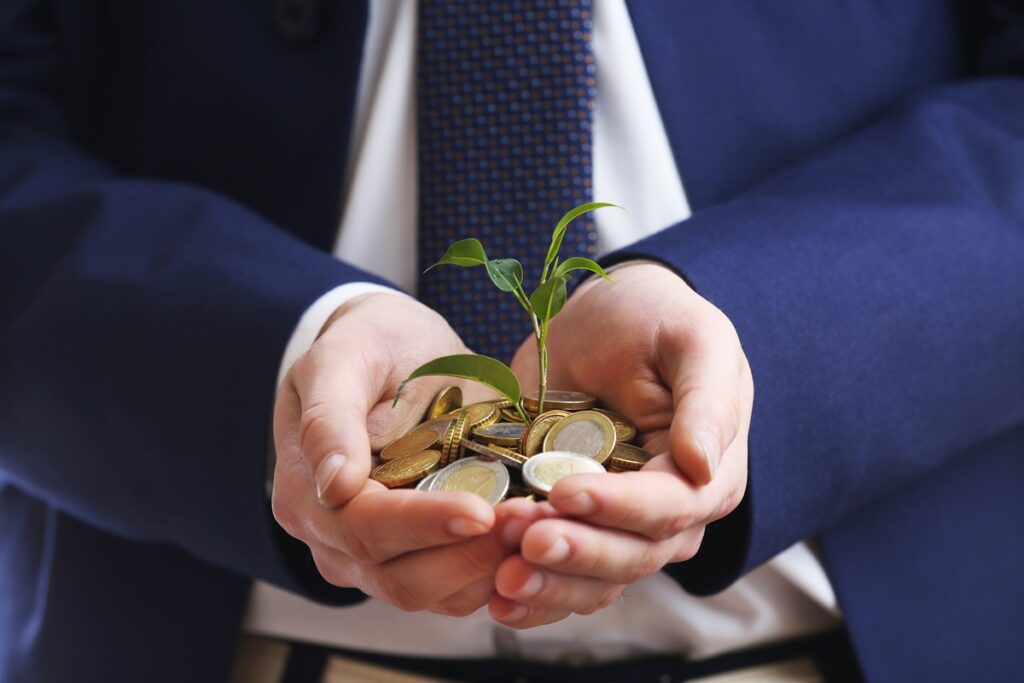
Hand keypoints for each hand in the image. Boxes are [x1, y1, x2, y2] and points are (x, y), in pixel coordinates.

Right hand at [272, 292, 513, 614]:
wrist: (395, 349)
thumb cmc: (367, 344)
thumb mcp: (341, 358)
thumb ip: (329, 418)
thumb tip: (334, 486)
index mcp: (307, 497)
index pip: (365, 529)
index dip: (424, 525)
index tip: (481, 509)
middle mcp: (337, 542)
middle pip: (402, 577)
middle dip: (471, 555)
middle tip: (532, 521)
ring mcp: (380, 558)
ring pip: (438, 594)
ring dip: (495, 568)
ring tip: (546, 527)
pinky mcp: (425, 557)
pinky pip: (463, 586)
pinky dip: (503, 569)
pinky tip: (541, 537)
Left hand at [490, 263, 752, 626]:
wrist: (605, 318)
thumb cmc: (656, 320)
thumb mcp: (695, 340)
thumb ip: (707, 400)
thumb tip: (702, 464)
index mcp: (708, 474)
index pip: (668, 508)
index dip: (617, 507)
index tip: (564, 492)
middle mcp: (670, 514)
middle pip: (630, 556)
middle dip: (574, 551)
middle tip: (518, 535)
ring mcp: (620, 527)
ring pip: (595, 580)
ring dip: (548, 581)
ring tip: (499, 574)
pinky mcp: (577, 527)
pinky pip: (563, 578)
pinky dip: (534, 596)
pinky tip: (496, 601)